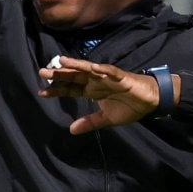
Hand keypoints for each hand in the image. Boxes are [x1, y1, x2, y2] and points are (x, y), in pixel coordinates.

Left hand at [37, 56, 165, 133]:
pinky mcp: (121, 77)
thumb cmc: (130, 107)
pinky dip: (102, 69)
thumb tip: (71, 130)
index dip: (57, 90)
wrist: (151, 102)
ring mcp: (107, 77)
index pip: (71, 89)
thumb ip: (89, 123)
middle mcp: (96, 81)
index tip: (42, 92)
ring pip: (88, 70)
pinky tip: (92, 67)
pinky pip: (110, 72)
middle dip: (60, 74)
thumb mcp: (106, 119)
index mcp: (92, 91)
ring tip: (61, 62)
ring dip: (75, 66)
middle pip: (74, 77)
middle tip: (42, 71)